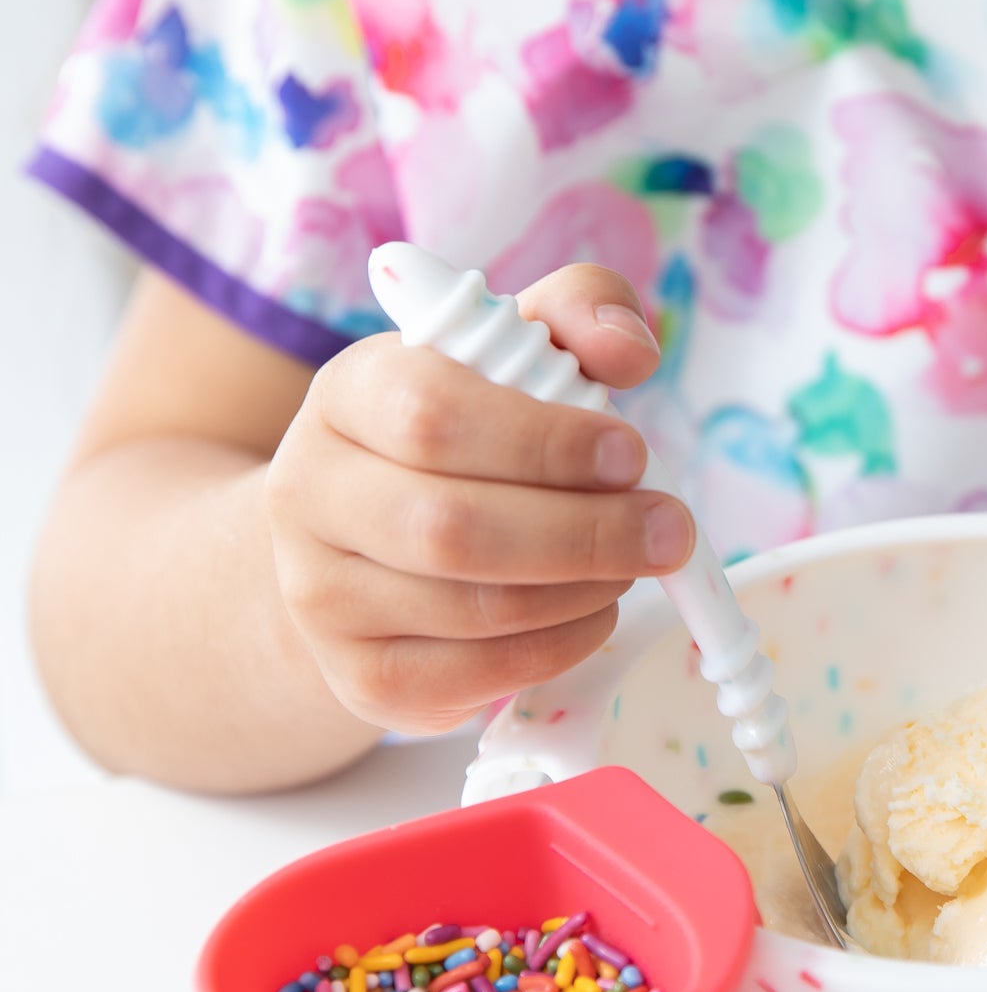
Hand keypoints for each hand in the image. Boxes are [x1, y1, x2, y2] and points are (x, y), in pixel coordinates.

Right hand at [265, 265, 690, 734]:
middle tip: (670, 530)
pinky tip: (593, 613)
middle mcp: (310, 493)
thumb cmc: (469, 431)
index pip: (432, 414)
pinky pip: (471, 677)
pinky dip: (557, 649)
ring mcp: (321, 595)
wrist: (363, 541)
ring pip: (470, 609)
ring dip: (582, 590)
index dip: (545, 442)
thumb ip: (580, 314)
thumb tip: (629, 349)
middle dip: (586, 532)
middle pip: (452, 527)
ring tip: (634, 564)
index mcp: (348, 393)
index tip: (633, 452)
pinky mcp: (359, 676)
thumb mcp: (515, 349)